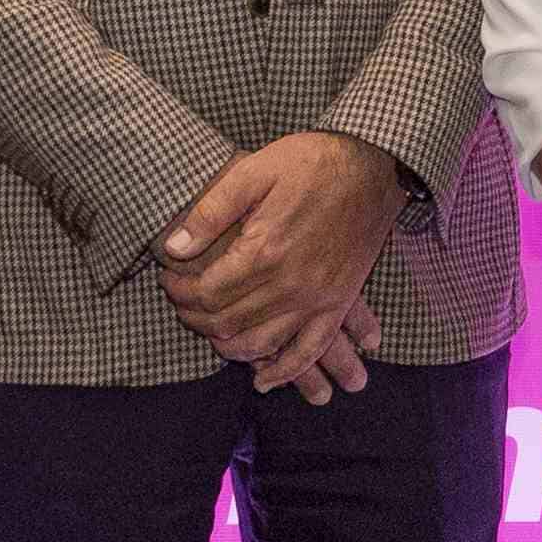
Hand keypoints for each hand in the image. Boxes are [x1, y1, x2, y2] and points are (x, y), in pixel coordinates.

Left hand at [159, 131, 408, 390]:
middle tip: (180, 302)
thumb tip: (173, 248)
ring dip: (227, 345)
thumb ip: (211, 212)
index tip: (167, 279)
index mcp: (265, 251)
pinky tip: (263, 379)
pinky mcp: (339, 302)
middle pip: (227, 322)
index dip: (179, 291)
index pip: (207, 292)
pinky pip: (310, 350)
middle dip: (194, 317)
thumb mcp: (254, 170)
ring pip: (261, 344)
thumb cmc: (312, 162)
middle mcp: (290, 284)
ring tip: (209, 330)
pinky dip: (284, 371)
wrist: (374, 164)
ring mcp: (317, 298)